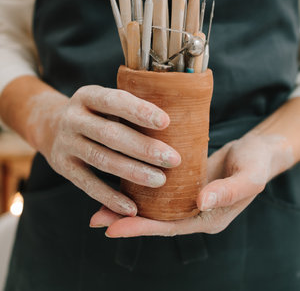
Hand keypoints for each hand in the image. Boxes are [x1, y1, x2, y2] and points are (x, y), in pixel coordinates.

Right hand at [35, 86, 180, 215]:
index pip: (115, 101)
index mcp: (88, 95)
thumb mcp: (105, 102)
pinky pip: (87, 184)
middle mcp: (73, 117)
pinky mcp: (63, 166)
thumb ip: (129, 109)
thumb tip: (178, 119)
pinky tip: (132, 208)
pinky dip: (110, 197)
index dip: (139, 111)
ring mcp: (65, 143)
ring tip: (160, 180)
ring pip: (101, 160)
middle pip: (110, 134)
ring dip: (132, 172)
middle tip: (174, 159)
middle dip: (144, 148)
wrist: (51, 126)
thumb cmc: (95, 113)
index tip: (166, 122)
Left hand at [90, 132, 291, 235]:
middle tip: (95, 219)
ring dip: (127, 205)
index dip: (141, 228)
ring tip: (98, 205)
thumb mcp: (248, 177)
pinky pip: (158, 190)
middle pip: (155, 220)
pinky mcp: (183, 184)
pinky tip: (121, 178)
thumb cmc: (256, 164)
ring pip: (153, 206)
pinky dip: (139, 187)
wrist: (258, 152)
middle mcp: (193, 213)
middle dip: (125, 220)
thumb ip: (228, 191)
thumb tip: (200, 203)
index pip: (169, 227)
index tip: (114, 228)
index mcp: (207, 219)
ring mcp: (187, 199)